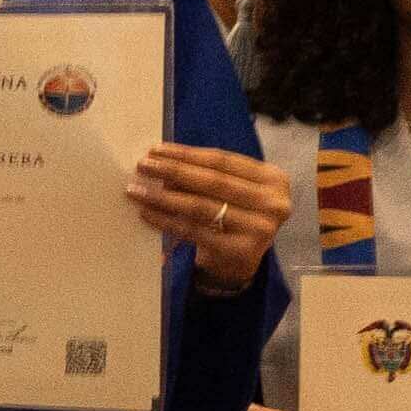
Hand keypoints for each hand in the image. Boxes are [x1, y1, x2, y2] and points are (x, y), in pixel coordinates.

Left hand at [129, 139, 292, 285]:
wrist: (241, 261)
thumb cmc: (232, 216)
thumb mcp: (229, 190)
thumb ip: (206, 174)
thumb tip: (162, 161)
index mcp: (274, 179)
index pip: (223, 160)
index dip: (187, 154)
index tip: (155, 149)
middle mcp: (273, 203)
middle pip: (213, 181)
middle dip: (173, 170)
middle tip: (142, 165)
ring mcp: (260, 229)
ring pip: (201, 206)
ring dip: (164, 196)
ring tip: (136, 189)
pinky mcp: (240, 251)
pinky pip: (193, 230)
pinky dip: (166, 221)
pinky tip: (146, 213)